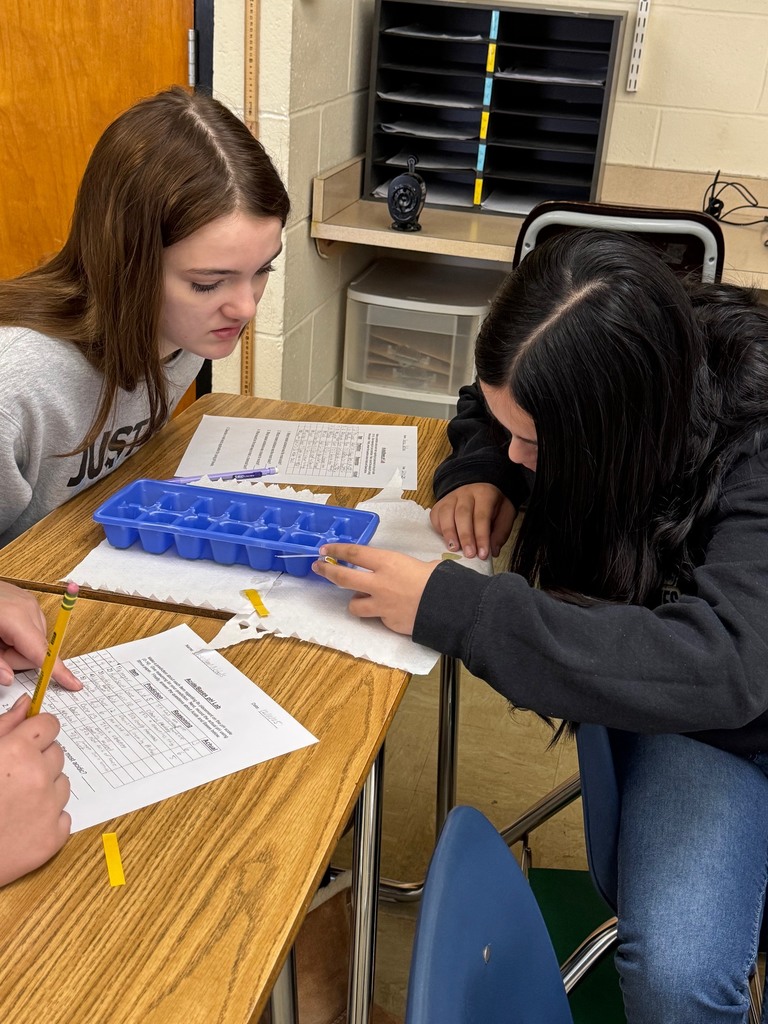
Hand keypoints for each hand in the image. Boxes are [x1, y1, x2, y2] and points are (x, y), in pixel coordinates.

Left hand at [0, 582, 80, 690]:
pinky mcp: (26, 600)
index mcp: (16, 618)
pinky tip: (2, 629)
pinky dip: (17, 635)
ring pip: (34, 639)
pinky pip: (30, 627)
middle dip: (16, 658)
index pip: (41, 652)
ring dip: (16, 646)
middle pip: (37, 649)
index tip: (74, 684)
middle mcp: (28, 608)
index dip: (58, 671)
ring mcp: (29, 602)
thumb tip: (8, 678)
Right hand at [0, 694, 70, 885]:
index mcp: (18, 752)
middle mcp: (40, 776)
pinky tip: (22, 822)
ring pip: (62, 784)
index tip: (29, 740)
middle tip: (12, 776)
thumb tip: (27, 704)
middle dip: (39, 760)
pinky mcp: (52, 838)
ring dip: (45, 787)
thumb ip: (4, 726)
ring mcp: (49, 809)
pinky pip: (63, 816)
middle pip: (57, 753)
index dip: (38, 731)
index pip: (50, 725)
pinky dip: (47, 818)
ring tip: (15, 800)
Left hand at [312, 544, 439, 635]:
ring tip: (362, 598)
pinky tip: (392, 612)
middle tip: (319, 568)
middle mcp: (379, 583)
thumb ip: (408, 567)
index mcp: (388, 563)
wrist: (448, 608)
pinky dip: (380, 614)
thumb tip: (418, 569)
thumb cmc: (439, 581)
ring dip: (355, 600)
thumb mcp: (424, 565)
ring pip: (354, 605)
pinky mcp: (387, 622)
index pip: (354, 553)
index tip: (325, 550)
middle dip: (327, 572)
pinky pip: (377, 617)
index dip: (336, 550)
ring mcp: (380, 605)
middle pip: (343, 577)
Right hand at [430, 484, 516, 559]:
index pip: (482, 516)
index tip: (483, 554)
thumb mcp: (505, 516)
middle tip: (469, 554)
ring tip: (454, 549)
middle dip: (465, 536)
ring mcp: (450, 497)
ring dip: (449, 533)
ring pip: (446, 513)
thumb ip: (501, 533)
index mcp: (484, 494)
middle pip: (462, 514)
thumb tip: (493, 551)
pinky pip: (436, 516)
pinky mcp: (440, 504)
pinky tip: (447, 541)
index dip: (482, 536)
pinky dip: (439, 530)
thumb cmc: (493, 507)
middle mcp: (466, 493)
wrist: (479, 491)